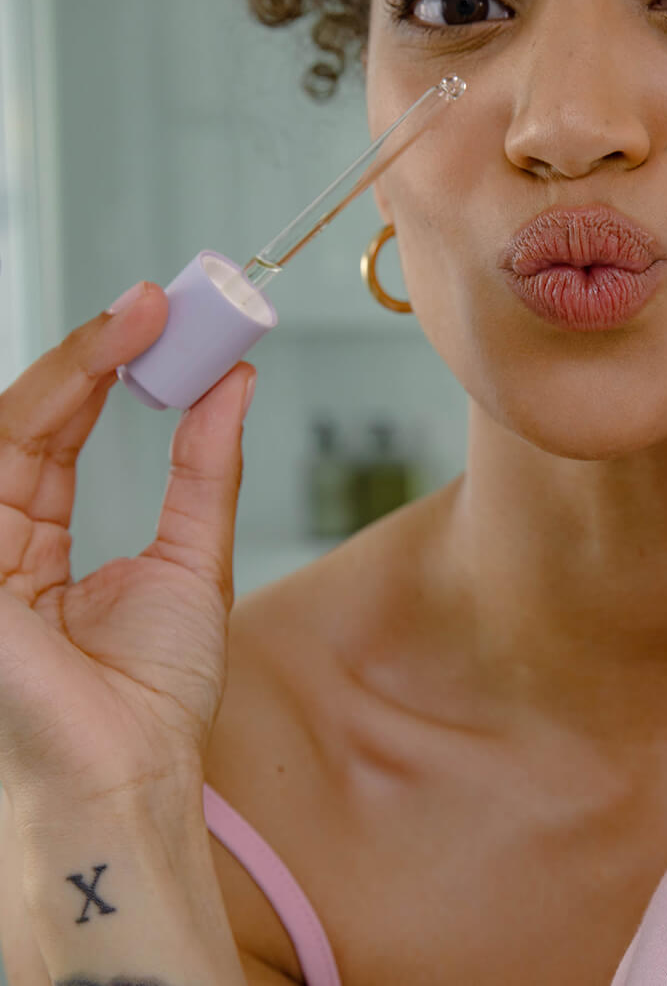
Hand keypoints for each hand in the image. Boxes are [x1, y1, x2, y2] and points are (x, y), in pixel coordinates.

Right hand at [0, 283, 253, 820]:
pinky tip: (93, 363)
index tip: (161, 316)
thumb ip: (203, 467)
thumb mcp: (193, 557)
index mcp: (36, 543)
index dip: (103, 366)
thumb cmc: (149, 697)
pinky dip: (44, 404)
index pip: (58, 429)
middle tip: (155, 303)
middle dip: (91, 350)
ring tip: (141, 319)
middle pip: (30, 416)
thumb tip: (234, 382)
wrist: (131, 775)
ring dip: (74, 363)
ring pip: (8, 426)